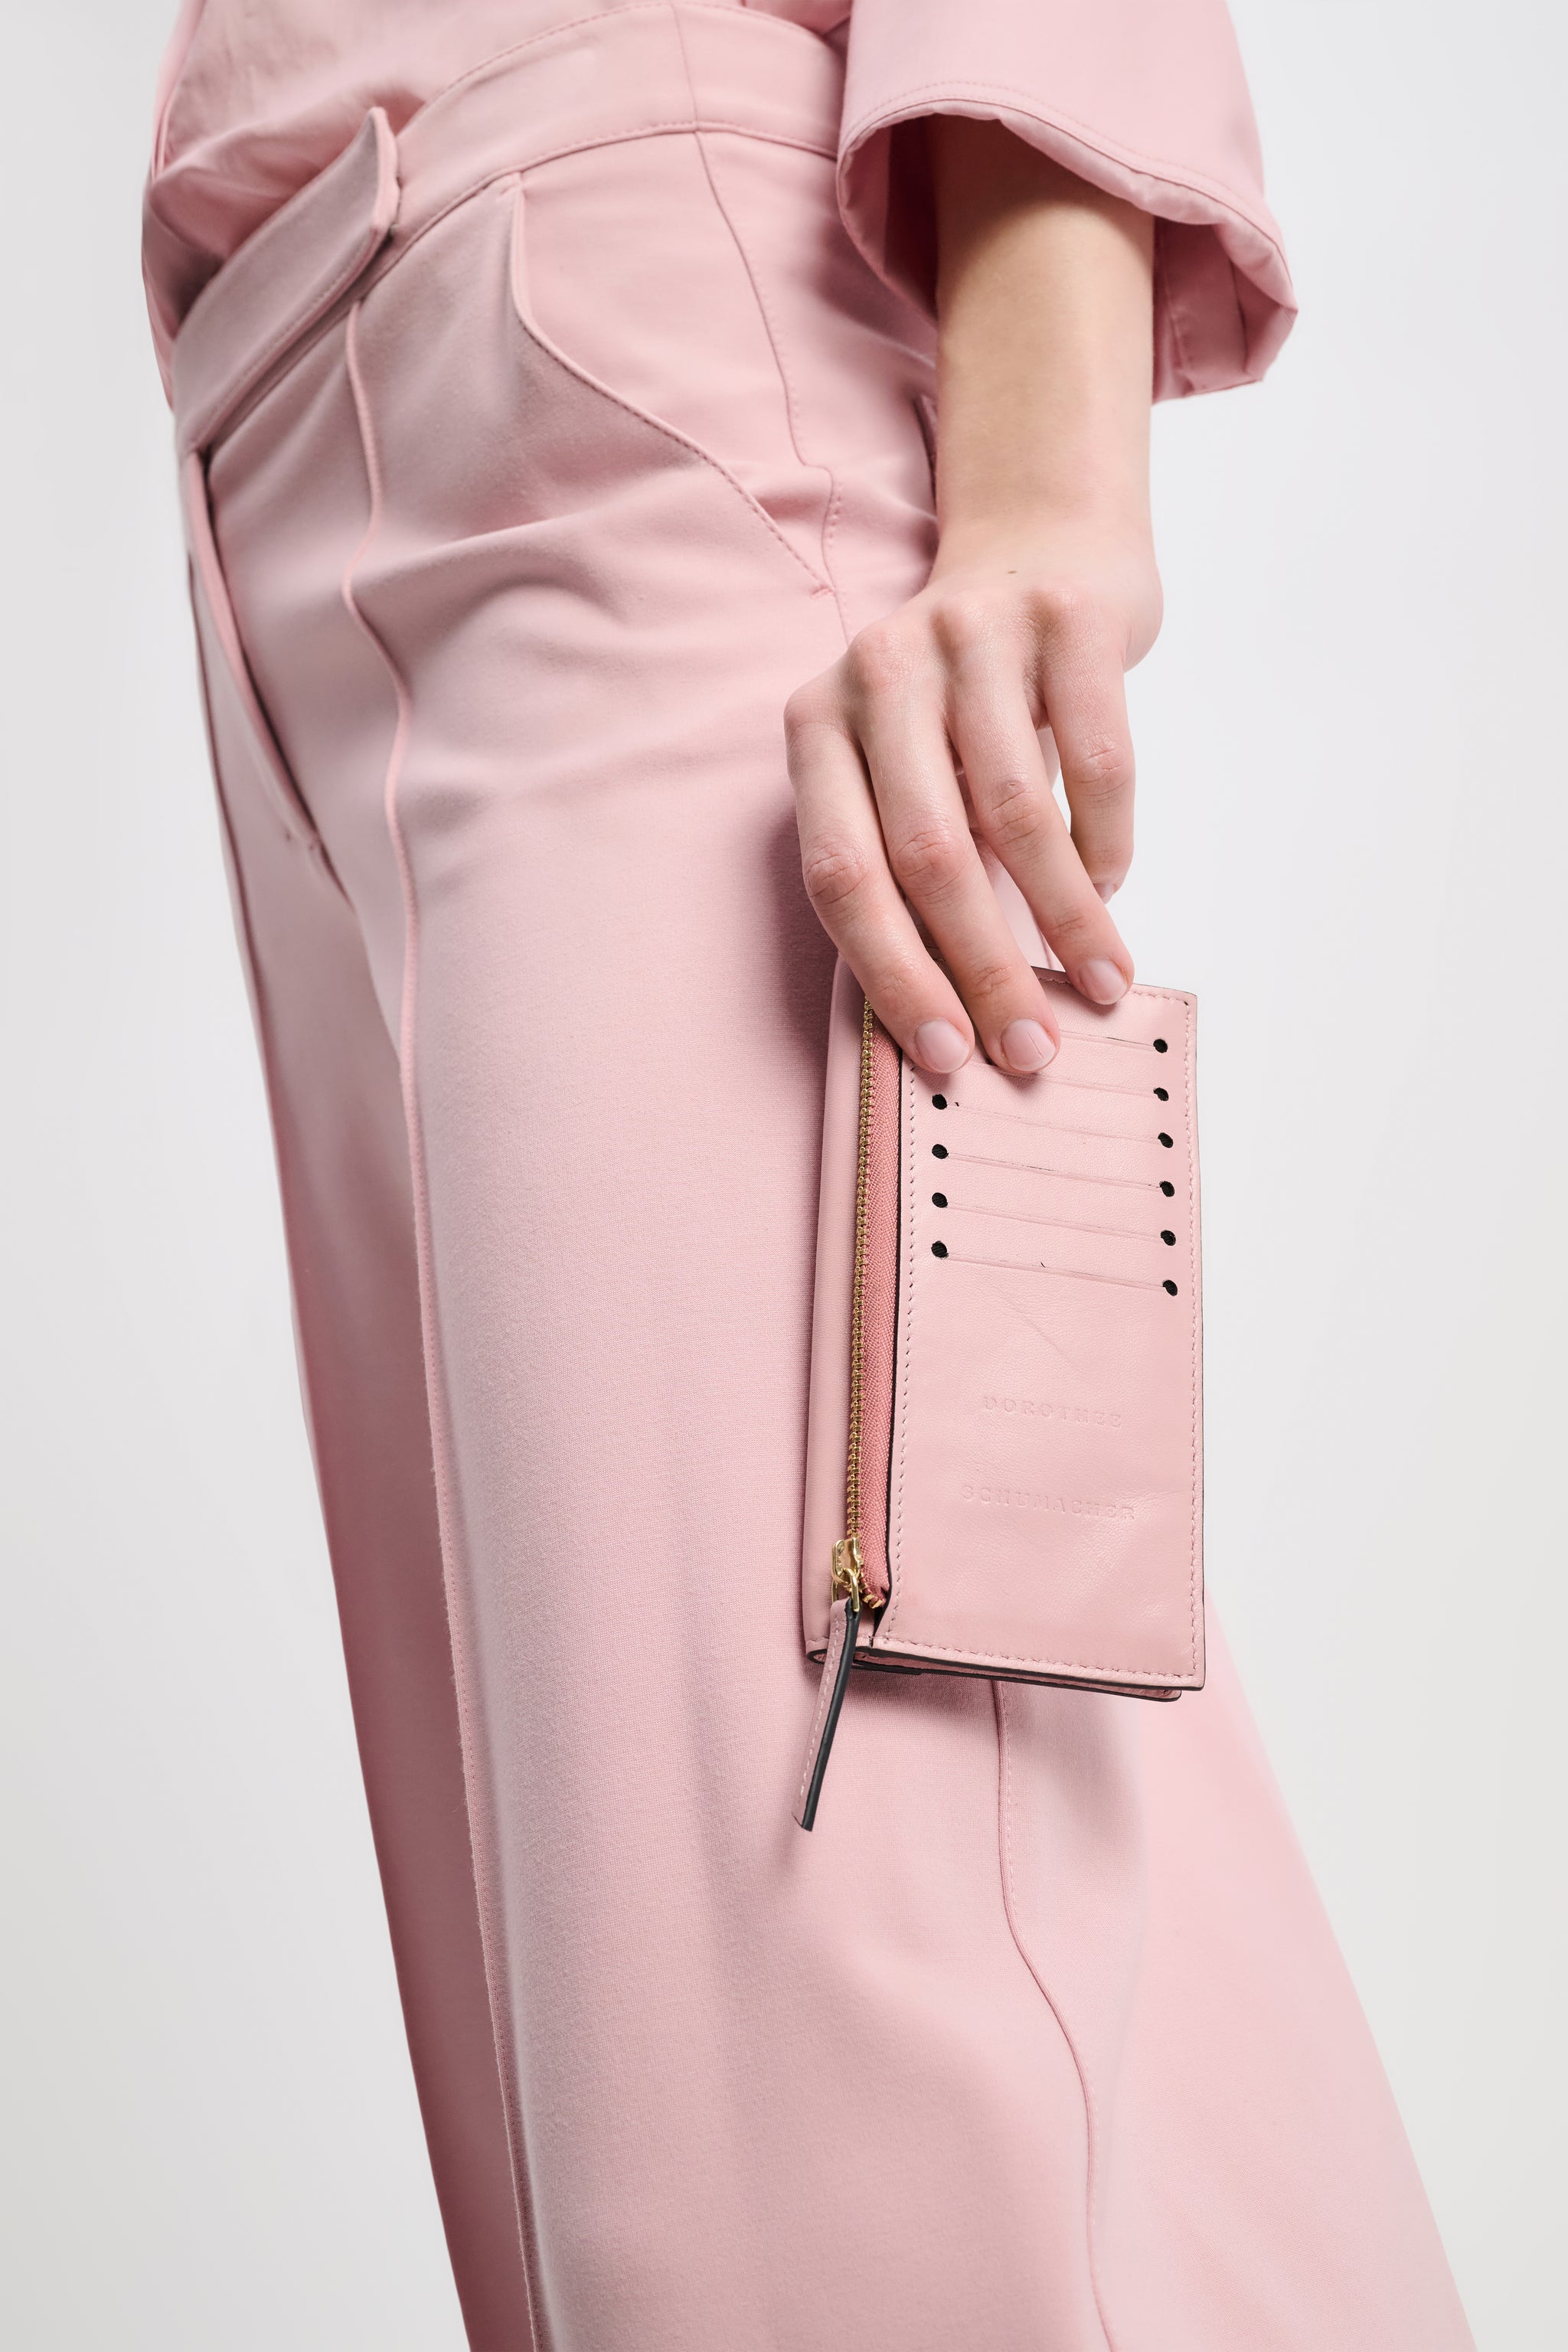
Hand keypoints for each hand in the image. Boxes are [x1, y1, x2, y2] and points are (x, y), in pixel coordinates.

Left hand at [787, 120, 1160, 1075]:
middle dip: (985, 970)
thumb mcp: (903, 759)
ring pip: (1017, 816)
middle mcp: (879, 671)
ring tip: (1100, 984)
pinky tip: (1114, 887)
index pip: (842, 874)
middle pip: (927, 856)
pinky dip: (1108, 840)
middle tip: (1032, 1050)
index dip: (894, 974)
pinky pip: (1095, 758)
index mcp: (817, 722)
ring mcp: (972, 635)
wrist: (1044, 538)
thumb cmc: (966, 694)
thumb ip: (905, 858)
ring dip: (1065, 920)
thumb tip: (947, 1014)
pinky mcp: (1065, 617)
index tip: (945, 1056)